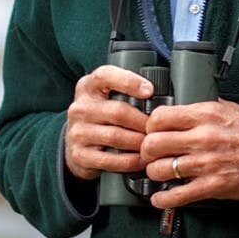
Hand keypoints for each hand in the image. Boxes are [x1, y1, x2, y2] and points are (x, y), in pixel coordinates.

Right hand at [64, 65, 154, 180]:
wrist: (76, 144)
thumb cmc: (102, 115)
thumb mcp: (108, 96)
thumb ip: (127, 91)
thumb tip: (162, 95)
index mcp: (88, 86)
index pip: (105, 76)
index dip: (129, 81)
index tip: (150, 90)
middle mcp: (79, 108)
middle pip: (117, 111)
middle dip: (143, 121)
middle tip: (158, 128)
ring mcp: (77, 132)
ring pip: (115, 136)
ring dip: (139, 142)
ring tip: (153, 144)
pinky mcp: (79, 155)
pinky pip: (110, 159)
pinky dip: (130, 161)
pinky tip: (142, 160)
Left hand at [140, 99, 238, 207]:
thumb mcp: (230, 109)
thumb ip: (203, 110)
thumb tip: (182, 111)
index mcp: (206, 114)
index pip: (159, 117)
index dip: (150, 126)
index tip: (152, 131)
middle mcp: (202, 137)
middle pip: (152, 144)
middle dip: (147, 151)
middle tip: (151, 154)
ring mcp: (206, 163)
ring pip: (159, 170)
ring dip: (154, 174)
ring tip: (159, 174)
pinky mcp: (212, 186)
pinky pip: (176, 196)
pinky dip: (163, 199)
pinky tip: (161, 197)